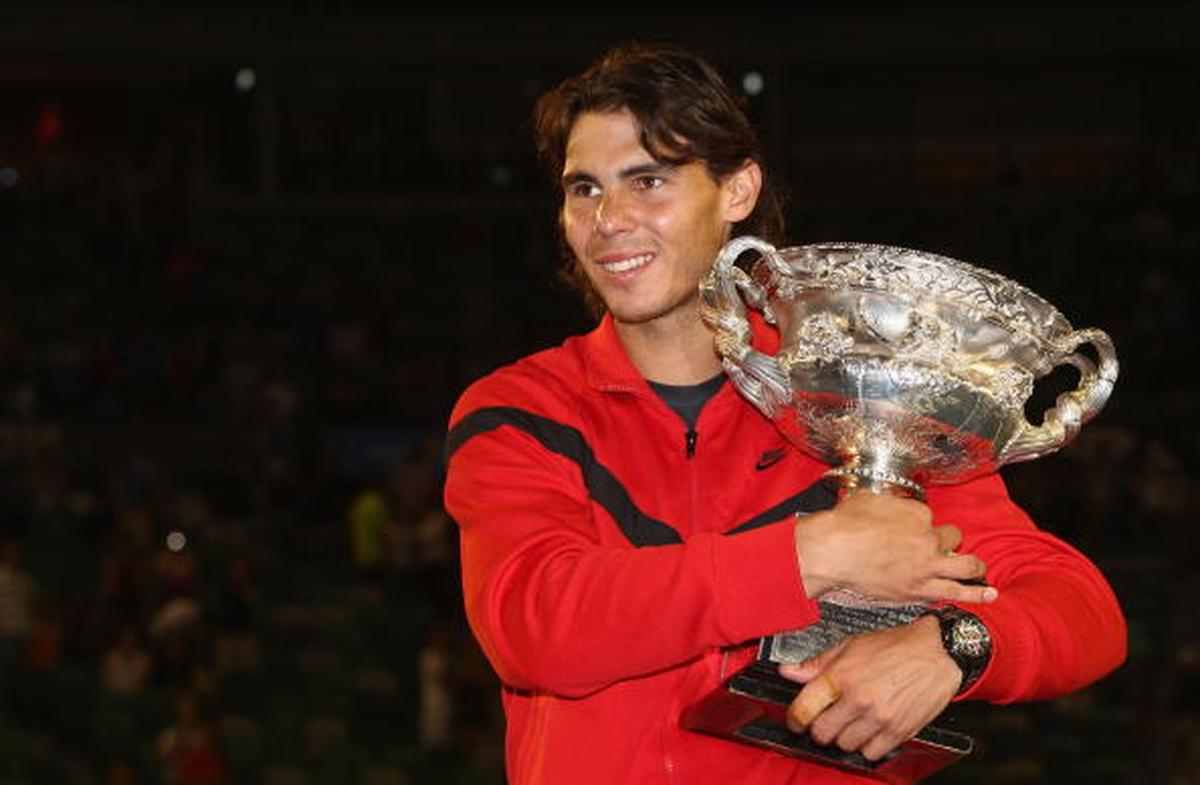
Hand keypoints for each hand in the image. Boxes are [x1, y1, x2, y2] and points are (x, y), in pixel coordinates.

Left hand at [779, 616, 959, 760]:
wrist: (937, 652)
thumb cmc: (896, 646)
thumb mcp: (851, 645)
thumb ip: (818, 663)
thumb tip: (789, 672)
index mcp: (843, 676)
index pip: (804, 708)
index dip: (794, 718)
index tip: (796, 720)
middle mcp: (860, 699)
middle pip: (822, 733)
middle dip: (819, 728)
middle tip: (826, 718)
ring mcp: (880, 718)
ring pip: (845, 745)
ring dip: (843, 736)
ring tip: (852, 720)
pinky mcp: (898, 732)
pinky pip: (871, 753)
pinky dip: (867, 745)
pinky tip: (869, 728)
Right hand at [793, 490, 995, 603]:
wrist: (831, 551)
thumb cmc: (842, 525)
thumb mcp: (866, 499)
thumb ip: (885, 502)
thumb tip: (884, 504)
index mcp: (917, 513)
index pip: (930, 518)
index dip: (920, 525)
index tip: (910, 530)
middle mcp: (928, 537)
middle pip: (951, 537)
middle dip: (944, 542)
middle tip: (934, 548)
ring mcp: (927, 564)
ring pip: (966, 564)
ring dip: (973, 565)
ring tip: (978, 569)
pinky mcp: (921, 588)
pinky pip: (957, 591)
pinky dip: (976, 594)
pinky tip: (989, 594)